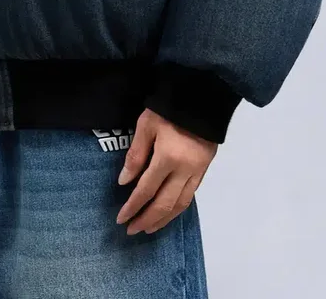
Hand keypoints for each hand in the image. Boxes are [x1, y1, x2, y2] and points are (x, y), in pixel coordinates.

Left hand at [115, 108, 217, 234]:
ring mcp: (197, 171)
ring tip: (149, 227)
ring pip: (180, 205)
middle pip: (164, 204)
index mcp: (167, 158)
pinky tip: (169, 212)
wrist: (201, 96)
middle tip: (132, 230)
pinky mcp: (204, 169)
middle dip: (146, 219)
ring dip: (163, 219)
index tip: (121, 218)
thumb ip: (136, 154)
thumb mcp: (146, 125)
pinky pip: (191, 196)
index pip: (146, 190)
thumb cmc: (168, 107)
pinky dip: (178, 208)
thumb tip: (124, 181)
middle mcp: (184, 170)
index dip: (133, 206)